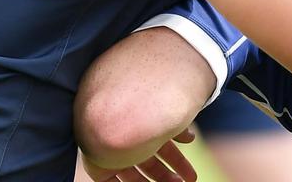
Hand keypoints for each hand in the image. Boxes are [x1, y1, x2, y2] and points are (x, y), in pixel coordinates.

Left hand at [82, 127, 197, 181]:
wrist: (112, 118)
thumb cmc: (143, 115)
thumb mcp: (168, 120)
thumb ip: (179, 130)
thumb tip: (191, 138)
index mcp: (144, 126)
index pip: (164, 148)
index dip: (178, 162)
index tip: (191, 177)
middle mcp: (130, 140)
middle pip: (151, 164)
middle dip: (168, 176)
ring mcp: (114, 154)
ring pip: (134, 175)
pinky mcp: (100, 168)